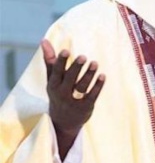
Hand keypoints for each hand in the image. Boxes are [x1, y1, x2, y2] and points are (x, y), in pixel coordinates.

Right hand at [42, 39, 104, 158]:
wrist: (62, 121)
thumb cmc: (58, 92)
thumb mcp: (52, 78)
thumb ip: (50, 60)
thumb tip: (43, 40)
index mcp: (53, 84)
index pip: (57, 72)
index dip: (61, 62)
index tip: (65, 51)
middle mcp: (62, 93)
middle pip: (69, 79)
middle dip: (76, 68)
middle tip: (83, 56)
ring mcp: (74, 101)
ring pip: (82, 86)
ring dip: (89, 75)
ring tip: (95, 63)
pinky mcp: (85, 106)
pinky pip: (92, 95)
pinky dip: (98, 86)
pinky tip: (103, 75)